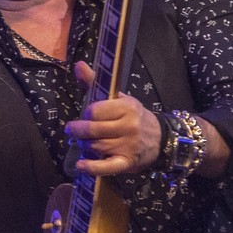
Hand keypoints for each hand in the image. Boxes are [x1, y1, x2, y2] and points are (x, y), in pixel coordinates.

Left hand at [64, 61, 161, 176]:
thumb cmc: (132, 117)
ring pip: (96, 147)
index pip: (95, 111)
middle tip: (72, 130)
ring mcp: (128, 146)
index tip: (86, 115)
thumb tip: (79, 65)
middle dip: (77, 131)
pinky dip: (92, 167)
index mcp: (126, 107)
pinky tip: (81, 165)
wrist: (160, 139)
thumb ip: (95, 83)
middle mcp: (129, 126)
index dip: (86, 113)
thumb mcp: (118, 98)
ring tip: (83, 143)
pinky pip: (106, 167)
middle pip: (92, 130)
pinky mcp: (127, 163)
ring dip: (84, 146)